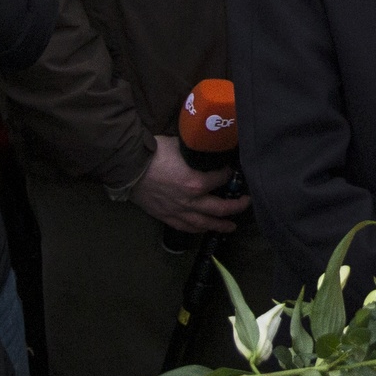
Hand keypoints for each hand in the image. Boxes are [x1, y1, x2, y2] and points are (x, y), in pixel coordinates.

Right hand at [134, 134, 248, 235]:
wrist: (129, 168)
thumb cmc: (154, 153)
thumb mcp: (181, 146)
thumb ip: (197, 153)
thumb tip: (208, 149)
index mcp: (196, 182)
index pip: (221, 179)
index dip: (228, 173)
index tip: (231, 170)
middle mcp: (191, 201)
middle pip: (220, 208)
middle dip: (236, 206)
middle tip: (246, 202)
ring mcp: (179, 212)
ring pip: (205, 223)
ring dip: (221, 225)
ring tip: (231, 226)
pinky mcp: (167, 217)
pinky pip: (187, 227)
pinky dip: (199, 229)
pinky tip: (204, 229)